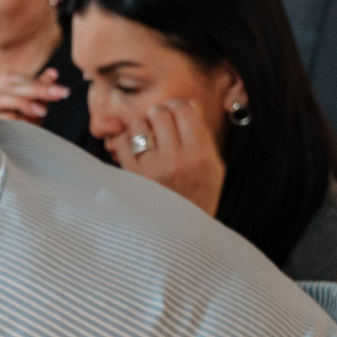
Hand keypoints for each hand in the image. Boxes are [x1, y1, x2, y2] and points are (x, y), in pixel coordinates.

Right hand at [0, 66, 69, 124]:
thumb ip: (40, 88)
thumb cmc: (12, 115)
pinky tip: (26, 126)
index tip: (64, 92)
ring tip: (42, 112)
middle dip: (38, 91)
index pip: (27, 82)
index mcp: (7, 82)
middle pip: (17, 88)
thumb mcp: (31, 102)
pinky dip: (12, 121)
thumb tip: (54, 73)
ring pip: (4, 98)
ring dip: (24, 104)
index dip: (45, 86)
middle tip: (58, 96)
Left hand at [114, 98, 226, 215]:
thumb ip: (202, 135)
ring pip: (138, 125)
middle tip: (160, 123)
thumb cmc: (199, 196)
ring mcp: (152, 169)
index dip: (178, 106)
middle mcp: (176, 160)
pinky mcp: (132, 177)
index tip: (176, 111)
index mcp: (200, 155)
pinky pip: (123, 142)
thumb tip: (189, 103)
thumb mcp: (213, 168)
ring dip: (142, 127)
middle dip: (158, 114)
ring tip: (148, 138)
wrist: (181, 232)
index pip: (184, 110)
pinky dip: (127, 140)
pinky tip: (135, 149)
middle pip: (160, 113)